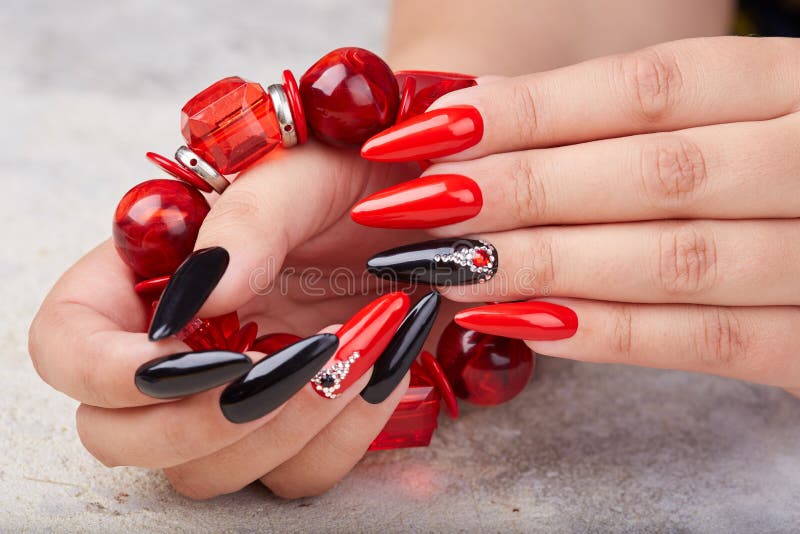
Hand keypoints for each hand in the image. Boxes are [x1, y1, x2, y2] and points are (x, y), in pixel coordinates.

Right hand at [28, 142, 447, 498]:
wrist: (429, 211)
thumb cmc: (355, 176)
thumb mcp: (301, 173)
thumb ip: (246, 222)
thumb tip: (199, 299)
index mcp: (152, 276)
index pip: (67, 343)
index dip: (106, 370)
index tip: (194, 357)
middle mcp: (184, 347)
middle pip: (119, 438)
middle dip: (197, 422)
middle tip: (280, 367)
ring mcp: (239, 395)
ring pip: (209, 473)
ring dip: (287, 427)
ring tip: (357, 345)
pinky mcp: (302, 424)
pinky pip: (298, 474)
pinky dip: (345, 434)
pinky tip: (384, 366)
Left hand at [355, 36, 799, 396]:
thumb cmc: (781, 160)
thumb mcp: (735, 113)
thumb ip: (628, 117)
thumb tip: (484, 114)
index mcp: (798, 84)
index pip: (652, 87)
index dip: (534, 110)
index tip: (432, 130)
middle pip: (657, 169)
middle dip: (526, 189)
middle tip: (420, 206)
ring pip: (680, 259)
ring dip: (552, 265)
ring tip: (454, 269)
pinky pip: (716, 343)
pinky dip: (616, 333)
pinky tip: (527, 323)